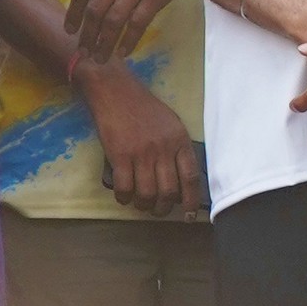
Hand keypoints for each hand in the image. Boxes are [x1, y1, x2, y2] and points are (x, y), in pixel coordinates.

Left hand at [64, 0, 190, 60]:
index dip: (73, 14)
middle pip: (95, 10)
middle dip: (87, 35)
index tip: (70, 31)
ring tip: (100, 58)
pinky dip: (128, 40)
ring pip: (114, 21)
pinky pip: (138, 23)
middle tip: (83, 51)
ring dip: (104, 43)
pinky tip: (123, 52)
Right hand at [78, 60, 207, 215]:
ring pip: (147, 194)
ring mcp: (141, 153)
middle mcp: (163, 149)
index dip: (191, 200)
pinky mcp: (119, 155)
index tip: (188, 216)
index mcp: (180, 140)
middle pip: (169, 191)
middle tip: (157, 210)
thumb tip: (181, 178)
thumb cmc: (143, 106)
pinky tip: (123, 195)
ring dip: (143, 206)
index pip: (191, 177)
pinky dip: (123, 197)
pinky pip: (124, 188)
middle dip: (163, 208)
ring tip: (140, 204)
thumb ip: (177, 148)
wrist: (115, 89)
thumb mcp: (171, 123)